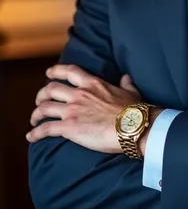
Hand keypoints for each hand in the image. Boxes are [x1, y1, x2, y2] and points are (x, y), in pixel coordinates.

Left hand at [26, 65, 154, 152]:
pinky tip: (31, 137)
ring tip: (34, 120)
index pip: (69, 72)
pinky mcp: (69, 128)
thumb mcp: (130, 92)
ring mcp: (72, 110)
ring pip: (44, 108)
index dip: (56, 71)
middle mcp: (79, 94)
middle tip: (40, 101)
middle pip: (51, 89)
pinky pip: (46, 129)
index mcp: (93, 84)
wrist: (133, 127)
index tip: (49, 73)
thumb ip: (126, 83)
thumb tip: (126, 77)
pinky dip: (35, 133)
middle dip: (41, 94)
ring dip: (36, 114)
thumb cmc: (135, 110)